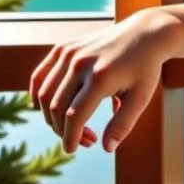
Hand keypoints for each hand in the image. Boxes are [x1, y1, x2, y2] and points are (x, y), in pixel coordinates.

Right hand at [29, 8, 179, 153]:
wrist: (144, 34)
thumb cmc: (145, 69)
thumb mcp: (141, 97)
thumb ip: (123, 124)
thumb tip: (106, 148)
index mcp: (100, 76)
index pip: (74, 116)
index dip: (70, 137)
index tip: (73, 149)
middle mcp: (80, 63)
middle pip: (56, 107)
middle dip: (65, 130)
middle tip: (86, 140)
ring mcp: (69, 53)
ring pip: (44, 95)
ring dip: (51, 118)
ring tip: (73, 127)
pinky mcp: (63, 48)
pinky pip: (39, 76)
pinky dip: (38, 95)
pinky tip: (48, 110)